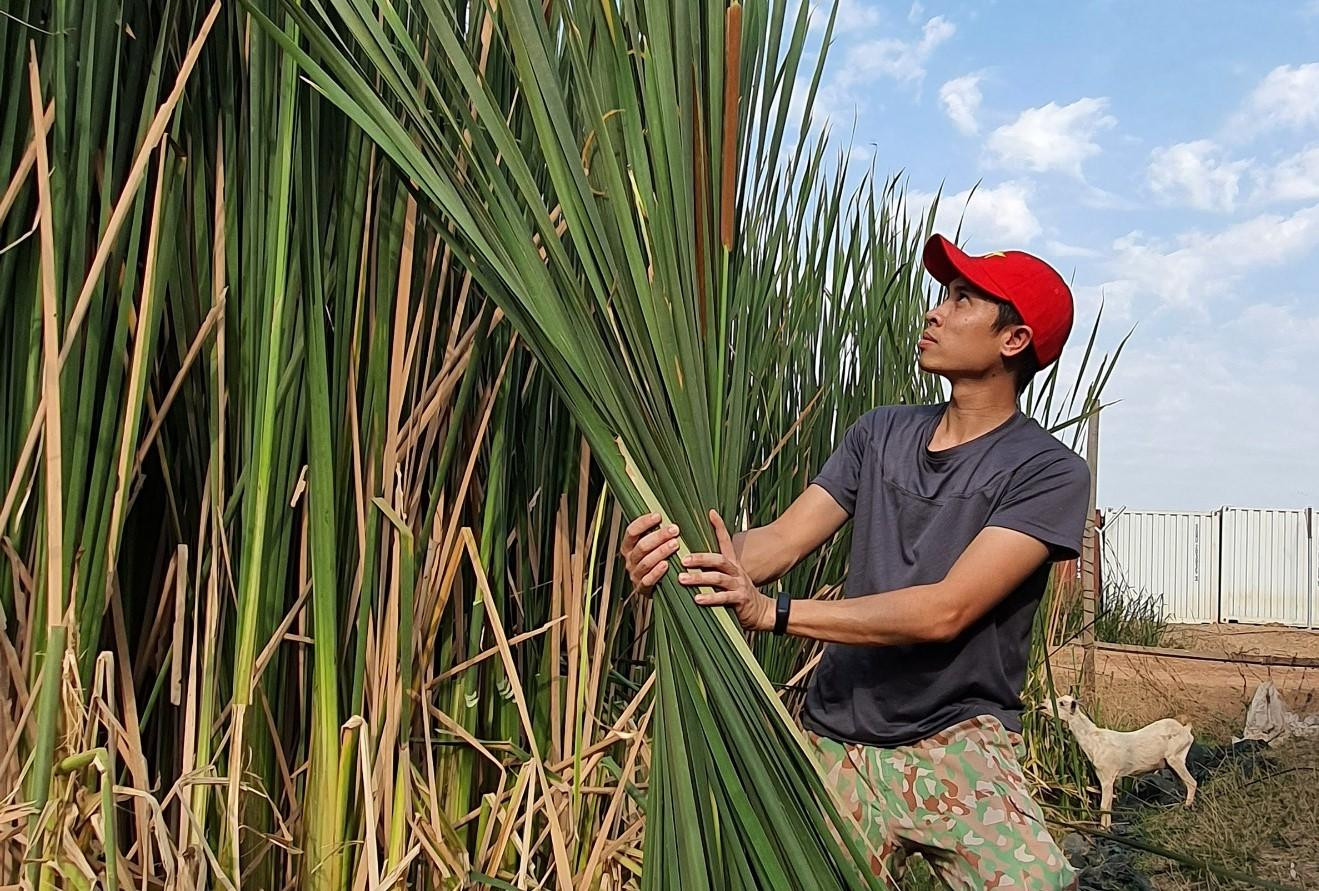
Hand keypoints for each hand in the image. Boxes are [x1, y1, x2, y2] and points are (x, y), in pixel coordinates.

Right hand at [621, 512, 681, 595]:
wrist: (652, 587)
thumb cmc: (654, 561)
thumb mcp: (651, 546)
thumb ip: (655, 533)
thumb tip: (667, 516)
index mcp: (629, 547)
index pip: (632, 531)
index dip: (644, 523)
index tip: (658, 516)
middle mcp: (630, 560)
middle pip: (641, 546)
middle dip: (658, 536)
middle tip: (674, 530)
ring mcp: (635, 574)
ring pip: (646, 561)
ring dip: (661, 552)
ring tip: (675, 544)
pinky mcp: (642, 587)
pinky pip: (648, 579)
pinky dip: (657, 572)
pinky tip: (666, 564)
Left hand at [678, 509, 774, 631]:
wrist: (762, 612)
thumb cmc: (739, 594)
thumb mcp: (729, 578)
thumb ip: (715, 569)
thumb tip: (693, 559)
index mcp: (733, 564)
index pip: (726, 541)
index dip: (719, 527)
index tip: (711, 512)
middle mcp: (736, 572)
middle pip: (719, 560)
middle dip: (700, 558)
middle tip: (683, 559)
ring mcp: (740, 585)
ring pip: (719, 578)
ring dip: (699, 578)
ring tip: (682, 579)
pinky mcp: (741, 600)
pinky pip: (724, 597)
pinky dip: (710, 598)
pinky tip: (697, 598)